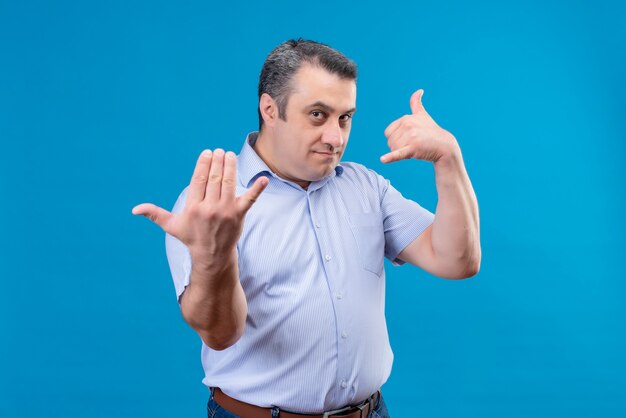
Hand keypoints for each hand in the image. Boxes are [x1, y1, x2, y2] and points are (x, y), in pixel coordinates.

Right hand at [132, 149, 268, 258]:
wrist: (211, 256)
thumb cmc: (191, 237)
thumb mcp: (172, 226)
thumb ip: (155, 214)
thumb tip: (134, 209)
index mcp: (193, 208)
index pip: (199, 180)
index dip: (203, 164)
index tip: (206, 153)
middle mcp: (209, 208)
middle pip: (214, 178)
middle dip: (217, 162)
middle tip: (219, 151)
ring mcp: (226, 212)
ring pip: (229, 183)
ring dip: (231, 166)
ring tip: (229, 155)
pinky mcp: (239, 215)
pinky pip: (250, 199)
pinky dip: (258, 189)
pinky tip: (264, 178)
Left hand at [381, 89, 457, 163]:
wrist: (444, 145)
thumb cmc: (431, 131)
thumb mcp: (422, 115)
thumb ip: (416, 103)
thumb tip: (419, 90)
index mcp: (405, 118)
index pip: (388, 132)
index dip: (397, 138)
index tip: (409, 138)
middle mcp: (407, 125)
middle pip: (390, 142)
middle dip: (399, 146)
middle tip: (413, 144)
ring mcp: (411, 136)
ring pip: (393, 149)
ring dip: (402, 152)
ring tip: (415, 149)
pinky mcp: (413, 148)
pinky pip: (398, 153)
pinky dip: (390, 157)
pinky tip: (383, 159)